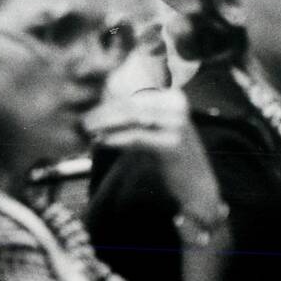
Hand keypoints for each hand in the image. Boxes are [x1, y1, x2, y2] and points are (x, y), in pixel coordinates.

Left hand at [83, 89, 220, 212]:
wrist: (198, 185)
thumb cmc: (172, 157)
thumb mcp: (157, 129)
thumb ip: (136, 116)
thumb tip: (101, 108)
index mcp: (173, 97)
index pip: (133, 95)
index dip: (107, 102)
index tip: (88, 110)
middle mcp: (176, 106)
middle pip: (129, 105)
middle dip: (102, 112)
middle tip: (82, 121)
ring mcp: (176, 123)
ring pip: (130, 118)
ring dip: (104, 123)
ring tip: (87, 130)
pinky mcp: (172, 143)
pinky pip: (136, 137)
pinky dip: (115, 138)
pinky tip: (101, 141)